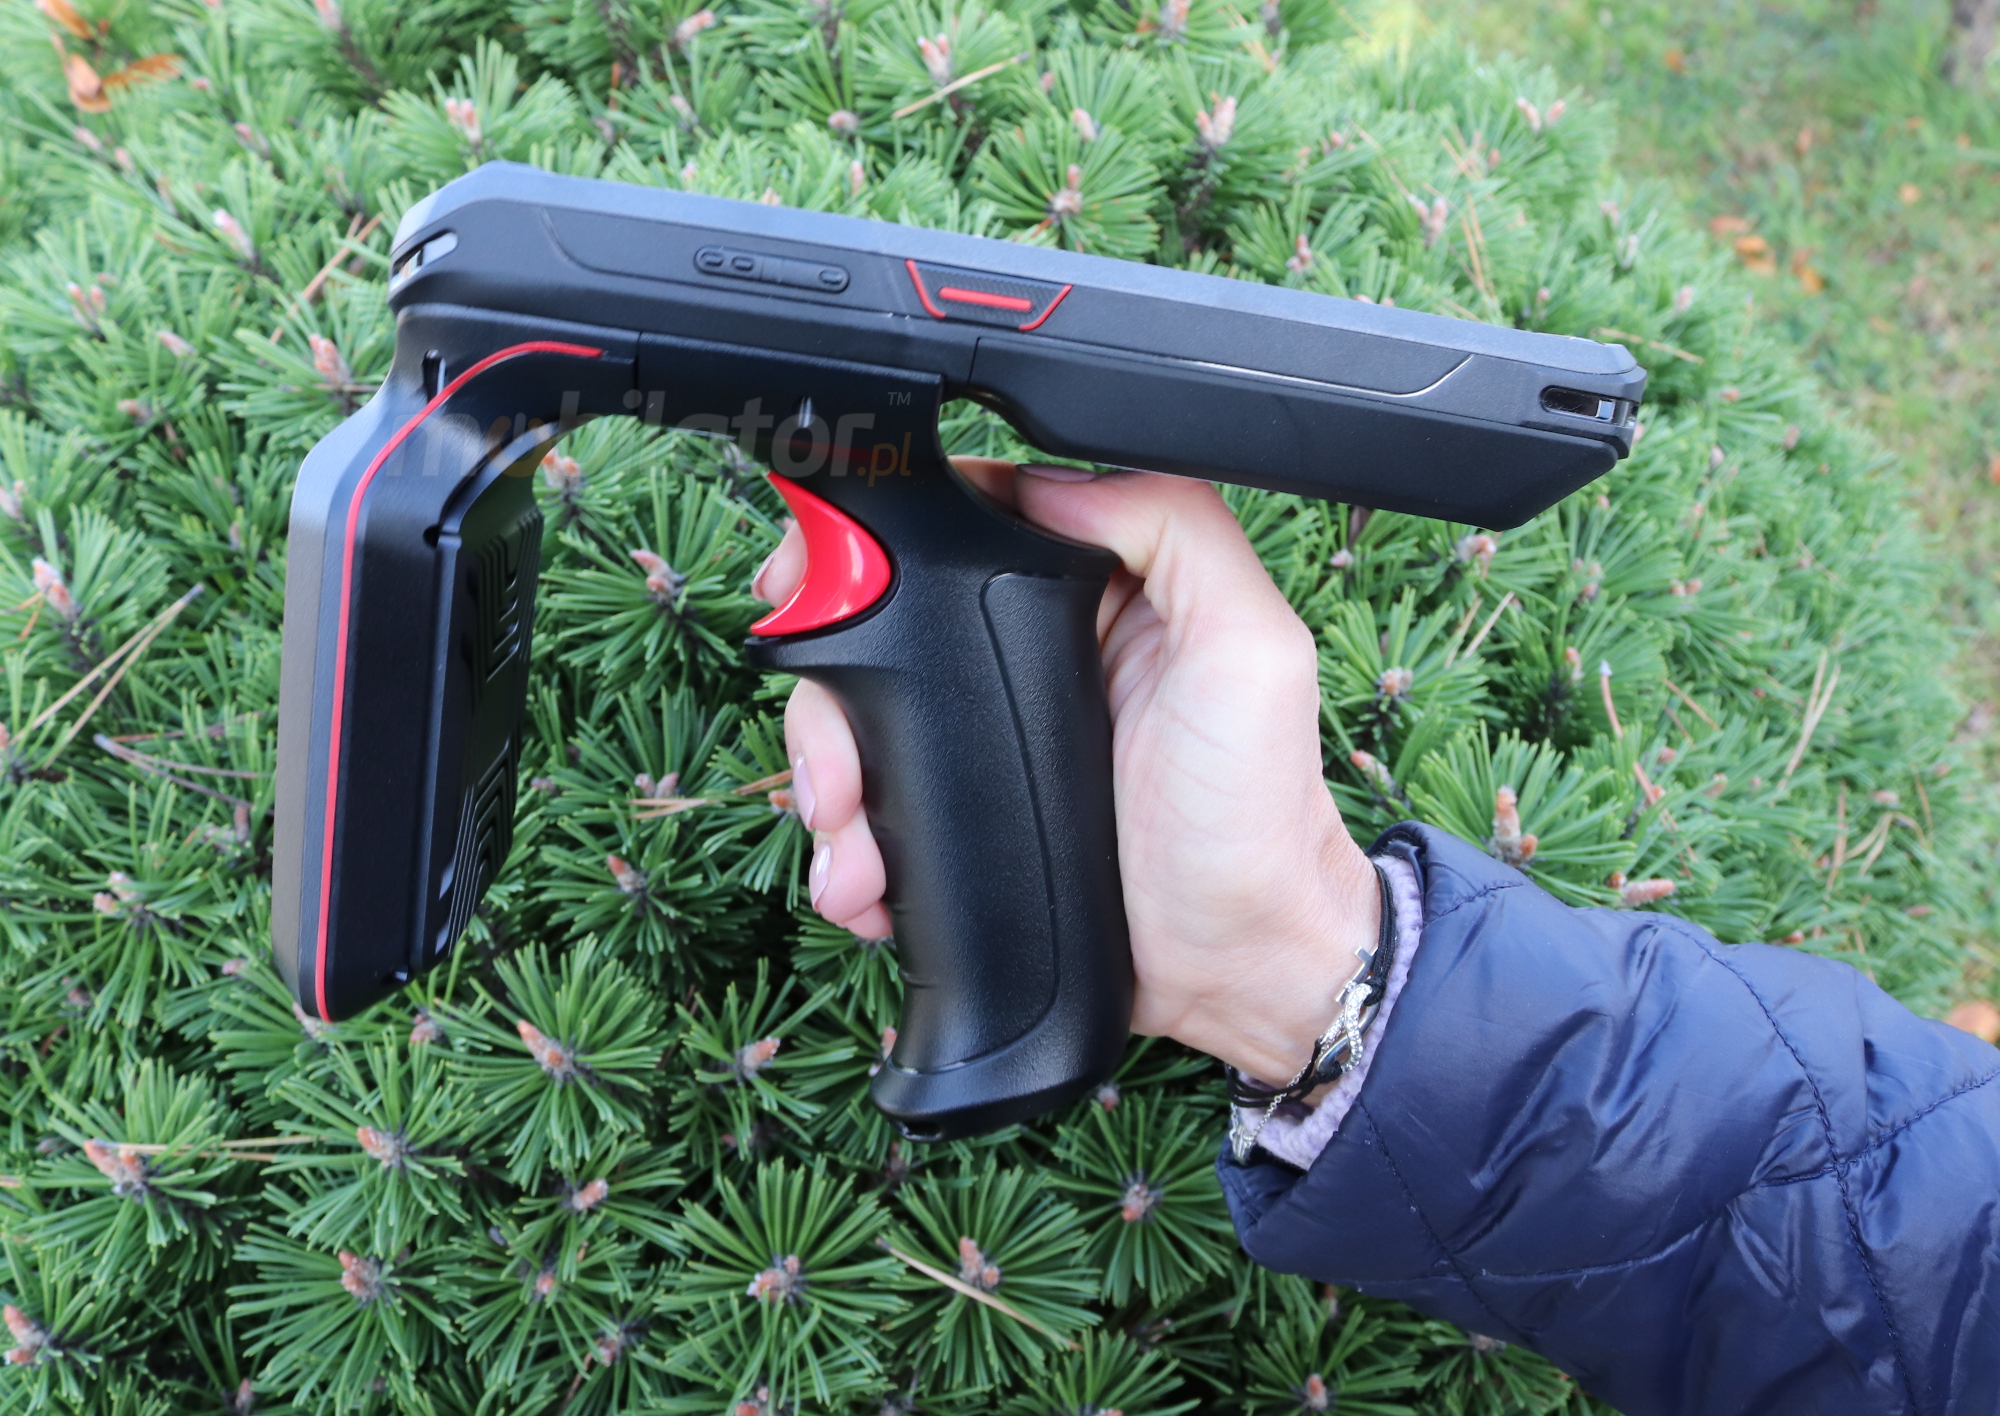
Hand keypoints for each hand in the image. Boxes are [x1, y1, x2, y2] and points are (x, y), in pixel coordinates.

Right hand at [753, 459, 1381, 1084]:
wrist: (1234, 969)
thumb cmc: (1257, 814)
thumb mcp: (1250, 647)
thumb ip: (1174, 531)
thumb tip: (1047, 481)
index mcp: (1093, 596)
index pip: (962, 528)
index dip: (874, 537)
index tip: (810, 572)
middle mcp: (1031, 658)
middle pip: (884, 630)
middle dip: (830, 686)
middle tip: (832, 751)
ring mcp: (991, 743)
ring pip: (862, 724)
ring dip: (828, 774)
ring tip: (847, 831)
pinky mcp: (965, 822)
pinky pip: (874, 814)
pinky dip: (846, 847)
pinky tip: (860, 878)